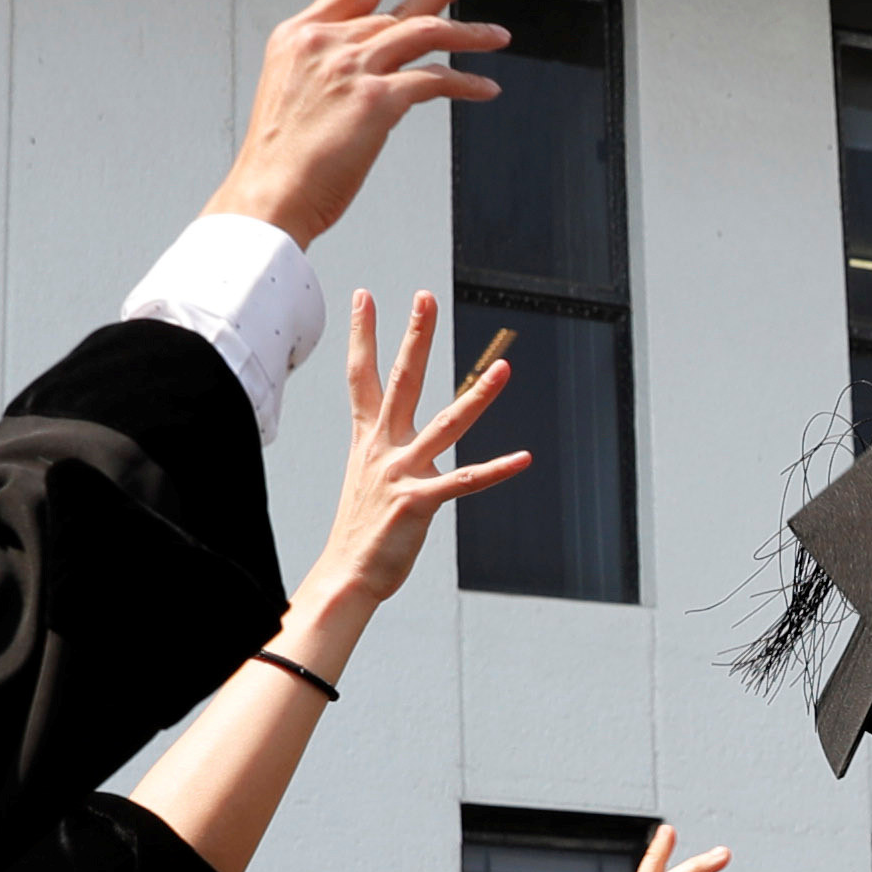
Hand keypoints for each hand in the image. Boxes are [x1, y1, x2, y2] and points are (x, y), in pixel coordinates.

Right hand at [205, 0, 510, 248]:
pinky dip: (465, 83)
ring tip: (498, 35)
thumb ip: (332, 71)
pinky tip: (485, 88)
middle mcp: (326, 42)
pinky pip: (435, 80)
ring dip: (468, 33)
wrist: (267, 196)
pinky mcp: (376, 99)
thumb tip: (371, 74)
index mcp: (301, 36)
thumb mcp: (294, 96)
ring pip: (424, 33)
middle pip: (396, 1)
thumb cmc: (280, 160)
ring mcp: (351, 67)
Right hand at [285, 292, 527, 644]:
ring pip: (447, 424)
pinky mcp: (419, 502)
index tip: (364, 296)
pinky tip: (524, 458)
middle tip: (425, 297)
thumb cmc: (362, 530)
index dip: (362, 334)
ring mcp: (401, 473)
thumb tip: (404, 447)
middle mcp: (383, 448)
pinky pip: (466, 481)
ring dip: (479, 396)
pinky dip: (497, 469)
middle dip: (415, 337)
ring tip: (505, 370)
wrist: (347, 575)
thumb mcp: (368, 479)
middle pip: (401, 380)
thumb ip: (387, 455)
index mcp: (368, 439)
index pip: (361, 376)